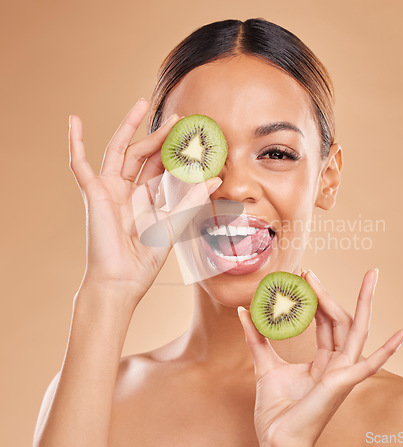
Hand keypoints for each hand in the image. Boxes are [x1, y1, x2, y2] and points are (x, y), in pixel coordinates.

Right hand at [69, 98, 221, 306]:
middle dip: (159, 135)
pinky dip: (75, 143)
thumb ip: (192, 200)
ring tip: (141, 104)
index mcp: (148, 198)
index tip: (192, 133)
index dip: (176, 150)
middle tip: (178, 117)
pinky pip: (80, 164)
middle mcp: (129, 190)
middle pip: (143, 154)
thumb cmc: (146, 257)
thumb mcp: (174, 223)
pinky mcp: (94, 193)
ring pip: (120, 150)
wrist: (122, 278)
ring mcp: (110, 189)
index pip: (162, 166)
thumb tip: (215, 179)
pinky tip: (74, 121)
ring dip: (128, 127)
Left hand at [238, 269, 402, 446]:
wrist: (276, 440)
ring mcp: (343, 374)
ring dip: (364, 303)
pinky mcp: (342, 383)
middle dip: (329, 294)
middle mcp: (337, 365)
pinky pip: (370, 365)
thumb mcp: (264, 366)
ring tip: (371, 277)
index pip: (325, 322)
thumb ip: (257, 338)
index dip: (315, 298)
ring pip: (356, 331)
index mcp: (323, 362)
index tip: (302, 276)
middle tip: (310, 271)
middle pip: (341, 321)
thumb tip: (244, 310)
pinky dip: (389, 350)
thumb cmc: (276, 411)